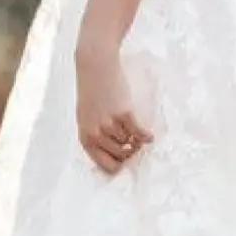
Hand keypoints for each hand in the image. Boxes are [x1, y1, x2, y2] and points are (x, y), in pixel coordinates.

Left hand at [73, 43, 152, 175]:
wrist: (95, 69)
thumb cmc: (92, 93)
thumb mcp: (87, 118)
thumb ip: (97, 136)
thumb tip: (116, 153)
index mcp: (85, 137)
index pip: (105, 164)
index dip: (118, 166)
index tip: (126, 162)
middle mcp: (96, 134)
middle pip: (121, 156)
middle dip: (130, 152)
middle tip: (134, 145)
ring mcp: (109, 125)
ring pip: (130, 144)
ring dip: (137, 142)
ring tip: (138, 135)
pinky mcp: (124, 114)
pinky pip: (139, 133)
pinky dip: (146, 136)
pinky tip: (149, 136)